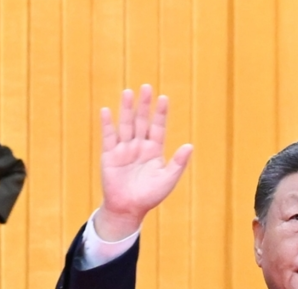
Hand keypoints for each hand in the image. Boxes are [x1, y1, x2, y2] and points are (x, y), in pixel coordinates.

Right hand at [94, 85, 192, 241]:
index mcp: (154, 150)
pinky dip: (107, 124)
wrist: (127, 210)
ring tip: (128, 92)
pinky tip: (107, 111)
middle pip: (142, 121)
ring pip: (126, 125)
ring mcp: (124, 149)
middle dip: (144, 105)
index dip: (160, 113)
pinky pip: (108, 137)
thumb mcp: (167, 179)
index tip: (164, 98)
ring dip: (126, 109)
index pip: (158, 127)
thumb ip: (178, 163)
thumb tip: (190, 146)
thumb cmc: (149, 196)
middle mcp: (139, 145)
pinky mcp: (109, 155)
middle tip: (146, 87)